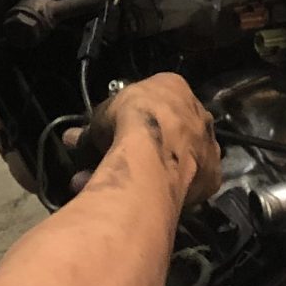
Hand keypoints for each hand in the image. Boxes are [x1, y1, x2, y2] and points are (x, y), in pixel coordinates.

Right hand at [66, 74, 220, 211]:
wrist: (154, 153)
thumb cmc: (128, 122)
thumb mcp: (101, 118)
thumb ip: (93, 129)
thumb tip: (74, 139)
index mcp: (175, 87)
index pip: (153, 103)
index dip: (129, 120)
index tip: (112, 136)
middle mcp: (198, 113)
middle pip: (167, 132)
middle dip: (138, 148)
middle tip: (114, 165)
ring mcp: (208, 145)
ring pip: (175, 159)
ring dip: (147, 171)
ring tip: (123, 187)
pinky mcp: (212, 177)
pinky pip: (186, 183)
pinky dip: (165, 189)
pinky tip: (142, 197)